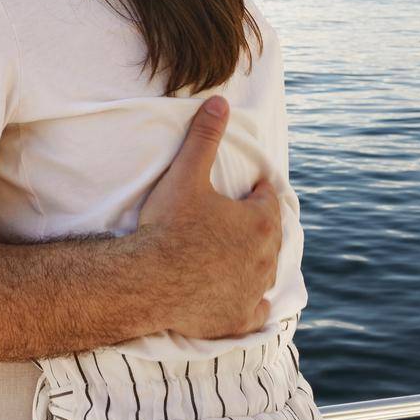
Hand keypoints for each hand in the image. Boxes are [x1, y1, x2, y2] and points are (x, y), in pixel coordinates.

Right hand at [136, 97, 282, 338]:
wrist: (148, 278)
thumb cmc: (169, 224)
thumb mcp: (186, 174)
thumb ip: (205, 137)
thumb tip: (219, 101)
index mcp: (260, 222)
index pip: (269, 198)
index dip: (257, 190)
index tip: (250, 188)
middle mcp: (265, 257)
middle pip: (272, 236)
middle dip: (260, 225)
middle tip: (243, 219)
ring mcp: (253, 290)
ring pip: (267, 271)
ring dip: (258, 261)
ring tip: (242, 254)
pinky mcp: (239, 318)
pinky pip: (257, 310)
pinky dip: (253, 303)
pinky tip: (245, 298)